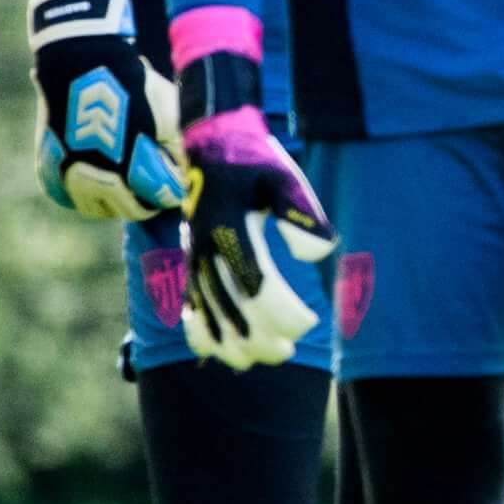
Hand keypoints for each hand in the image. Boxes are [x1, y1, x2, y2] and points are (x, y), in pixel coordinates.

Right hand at [28, 0, 187, 221]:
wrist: (82, 65)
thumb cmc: (134, 87)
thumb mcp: (170, 117)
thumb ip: (178, 153)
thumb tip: (184, 181)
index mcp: (131, 163)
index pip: (161, 195)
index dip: (174, 192)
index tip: (179, 187)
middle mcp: (97, 175)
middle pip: (130, 209)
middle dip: (148, 200)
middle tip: (156, 187)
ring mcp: (68, 173)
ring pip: (97, 209)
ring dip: (115, 202)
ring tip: (129, 185)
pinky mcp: (48, 169)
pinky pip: (69, 196)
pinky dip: (87, 194)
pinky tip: (102, 182)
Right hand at [175, 50, 331, 369]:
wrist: (210, 140)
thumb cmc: (255, 159)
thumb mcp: (285, 176)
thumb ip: (303, 214)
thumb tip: (315, 255)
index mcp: (229, 228)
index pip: (256, 283)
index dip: (281, 311)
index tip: (310, 324)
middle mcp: (205, 245)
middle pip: (229, 303)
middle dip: (257, 335)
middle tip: (285, 354)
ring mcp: (192, 253)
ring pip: (206, 307)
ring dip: (227, 339)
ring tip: (251, 363)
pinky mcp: (190, 256)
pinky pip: (188, 298)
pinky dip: (199, 327)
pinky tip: (212, 352)